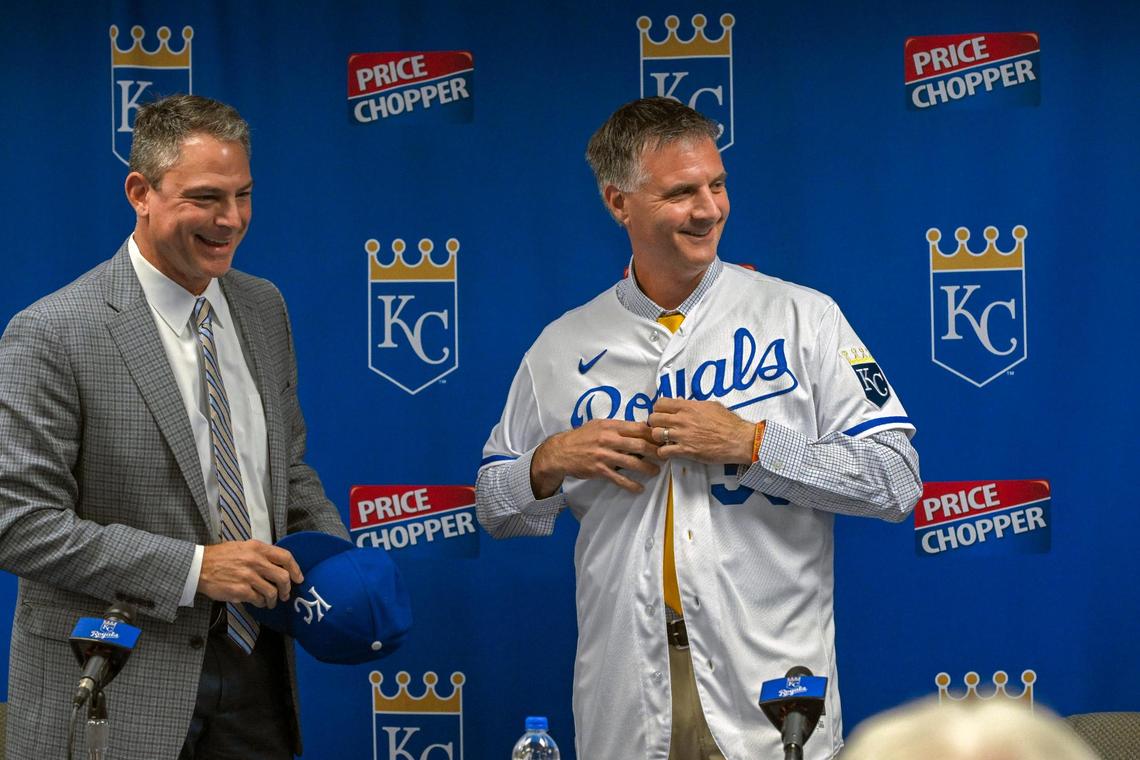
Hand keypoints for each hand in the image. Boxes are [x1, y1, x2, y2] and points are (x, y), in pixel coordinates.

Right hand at [198, 540, 302, 607]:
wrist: (199, 566)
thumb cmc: (220, 556)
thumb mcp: (243, 546)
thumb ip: (260, 553)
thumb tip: (277, 563)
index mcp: (257, 548)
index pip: (285, 557)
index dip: (296, 569)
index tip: (298, 578)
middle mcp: (255, 561)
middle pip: (283, 577)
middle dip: (287, 589)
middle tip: (285, 594)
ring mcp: (248, 577)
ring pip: (272, 592)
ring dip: (273, 599)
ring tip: (270, 601)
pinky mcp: (240, 591)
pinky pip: (258, 600)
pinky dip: (261, 603)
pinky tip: (258, 602)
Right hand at [531, 419, 660, 496]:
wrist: (561, 451)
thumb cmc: (582, 437)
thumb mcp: (599, 425)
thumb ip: (617, 427)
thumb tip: (639, 428)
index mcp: (610, 426)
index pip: (637, 428)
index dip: (652, 434)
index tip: (662, 439)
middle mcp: (608, 439)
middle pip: (639, 444)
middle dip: (655, 451)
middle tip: (664, 456)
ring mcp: (604, 455)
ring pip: (632, 462)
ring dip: (647, 468)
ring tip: (656, 471)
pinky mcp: (599, 470)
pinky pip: (619, 479)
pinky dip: (631, 485)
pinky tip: (639, 488)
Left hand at [648, 397, 755, 464]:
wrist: (738, 440)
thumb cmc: (728, 422)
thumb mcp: (711, 406)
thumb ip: (693, 404)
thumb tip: (680, 401)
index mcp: (688, 406)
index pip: (660, 403)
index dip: (658, 409)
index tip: (662, 414)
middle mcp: (682, 419)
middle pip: (654, 418)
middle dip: (655, 423)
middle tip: (661, 428)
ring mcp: (683, 435)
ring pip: (656, 434)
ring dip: (658, 438)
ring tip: (664, 440)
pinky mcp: (686, 450)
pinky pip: (664, 451)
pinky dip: (663, 452)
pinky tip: (668, 452)